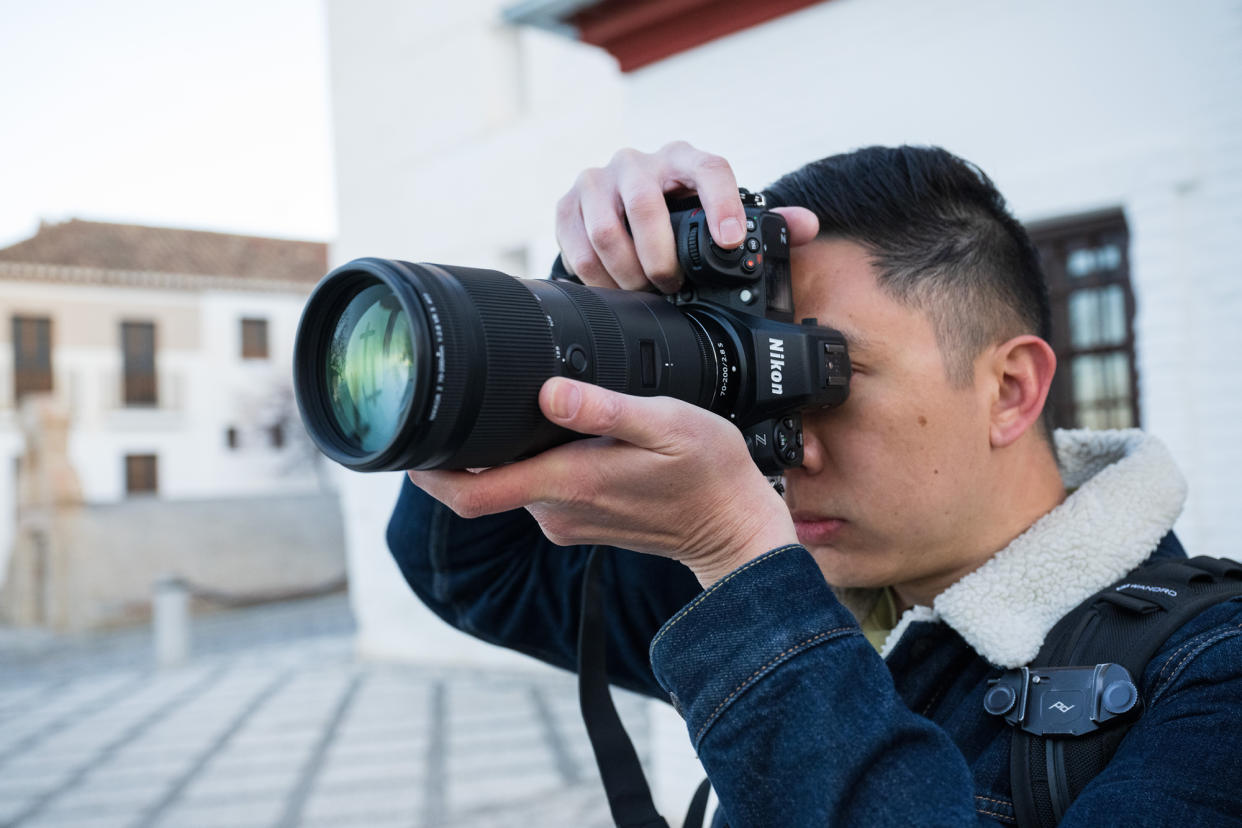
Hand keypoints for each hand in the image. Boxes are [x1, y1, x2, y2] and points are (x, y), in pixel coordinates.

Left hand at [408, 377, 797, 586]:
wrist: (735, 530)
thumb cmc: (709, 474)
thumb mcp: (666, 425)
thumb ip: (605, 409)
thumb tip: (550, 391)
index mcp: (566, 484)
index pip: (467, 494)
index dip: (423, 473)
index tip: (400, 440)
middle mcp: (555, 509)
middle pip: (479, 485)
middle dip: (457, 448)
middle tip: (447, 398)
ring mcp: (566, 519)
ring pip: (508, 483)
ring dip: (498, 452)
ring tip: (503, 404)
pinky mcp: (580, 519)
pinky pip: (535, 488)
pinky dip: (528, 462)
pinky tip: (548, 431)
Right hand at [555, 141, 819, 293]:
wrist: (619, 208)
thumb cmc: (678, 214)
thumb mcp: (719, 214)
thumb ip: (766, 222)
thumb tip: (807, 226)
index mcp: (684, 159)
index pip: (708, 169)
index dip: (720, 203)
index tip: (728, 241)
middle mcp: (639, 162)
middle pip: (645, 204)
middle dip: (660, 258)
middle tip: (671, 286)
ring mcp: (598, 180)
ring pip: (607, 230)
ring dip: (627, 273)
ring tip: (643, 292)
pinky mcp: (568, 204)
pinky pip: (576, 246)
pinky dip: (596, 277)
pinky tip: (613, 290)